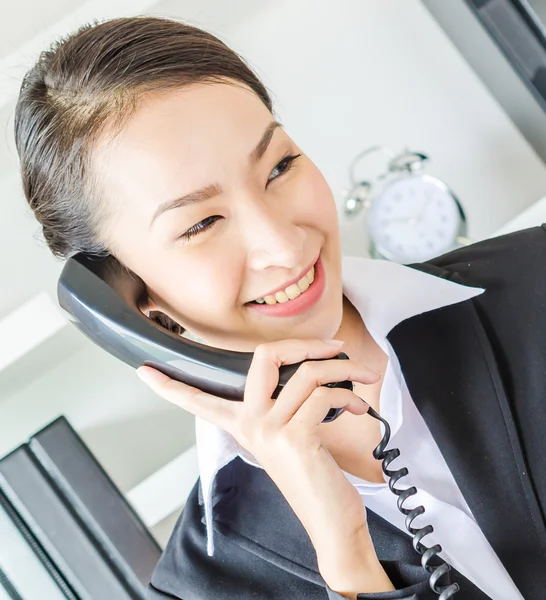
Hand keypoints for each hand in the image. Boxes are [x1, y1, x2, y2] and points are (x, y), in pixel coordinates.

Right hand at [136, 339, 383, 584]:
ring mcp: (267, 430)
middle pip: (264, 356)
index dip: (169, 385)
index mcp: (240, 424)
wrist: (330, 520)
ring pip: (306, 374)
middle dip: (304, 343)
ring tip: (359, 379)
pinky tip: (358, 406)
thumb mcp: (287, 435)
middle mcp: (248, 424)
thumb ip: (285, 403)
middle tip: (332, 347)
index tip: (144, 371)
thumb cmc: (312, 475)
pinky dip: (348, 395)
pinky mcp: (292, 437)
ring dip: (343, 371)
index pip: (196, 400)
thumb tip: (309, 367)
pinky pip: (323, 395)